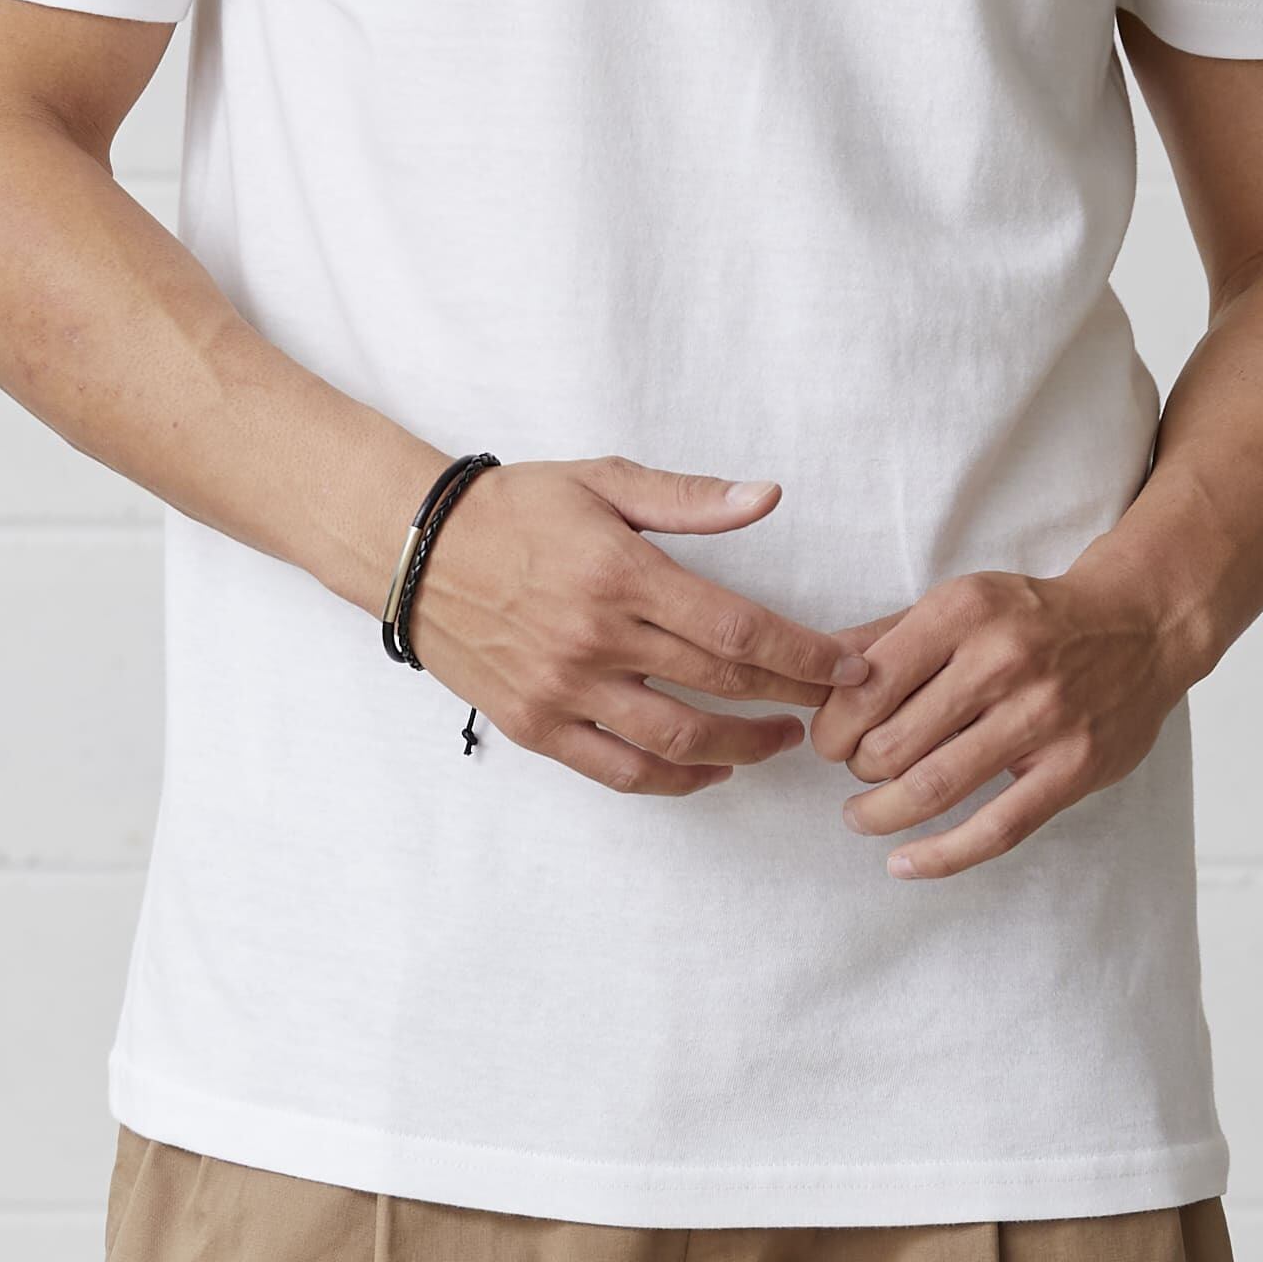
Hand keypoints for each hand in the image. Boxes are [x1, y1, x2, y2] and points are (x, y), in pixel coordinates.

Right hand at [405, 460, 850, 801]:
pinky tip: (710, 770)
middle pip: (720, 684)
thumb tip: (767, 497)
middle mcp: (596, 638)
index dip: (804, 654)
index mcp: (621, 574)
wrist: (413, 550)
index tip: (849, 667)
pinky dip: (674, 780)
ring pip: (677, 740)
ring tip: (780, 740)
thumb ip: (689, 498)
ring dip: (743, 748)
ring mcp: (563, 688)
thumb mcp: (602, 481)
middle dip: (792, 697)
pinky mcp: (534, 725)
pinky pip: (617, 770)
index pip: (737, 628)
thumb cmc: (514, 508)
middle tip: (833, 705)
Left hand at [816, 563, 1190, 877]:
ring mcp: (1043, 717)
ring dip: (881, 813)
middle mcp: (1002, 661)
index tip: (829, 739)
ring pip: (934, 787)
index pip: (868, 685)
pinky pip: (995, 829)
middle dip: (856, 768)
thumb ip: (887, 637)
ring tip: (862, 816)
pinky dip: (940, 856)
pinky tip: (904, 863)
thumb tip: (813, 672)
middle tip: (854, 772)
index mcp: (964, 613)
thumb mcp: (960, 602)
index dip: (833, 726)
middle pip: (893, 742)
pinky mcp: (1073, 768)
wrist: (1142, 626)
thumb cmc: (1034, 619)